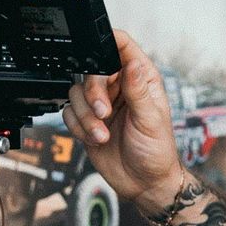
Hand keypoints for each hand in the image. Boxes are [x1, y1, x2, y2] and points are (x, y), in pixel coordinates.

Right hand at [63, 30, 185, 206]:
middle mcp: (119, 87)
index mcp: (140, 79)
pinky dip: (78, 127)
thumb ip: (138, 90)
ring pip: (76, 92)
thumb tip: (132, 63)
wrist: (143, 183)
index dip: (108, 42)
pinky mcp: (87, 121)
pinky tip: (95, 138)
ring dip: (86, 116)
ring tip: (103, 134)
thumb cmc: (156, 152)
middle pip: (91, 70)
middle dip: (93, 93)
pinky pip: (69, 113)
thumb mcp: (151, 119)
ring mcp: (102, 103)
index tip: (100, 55)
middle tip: (103, 112)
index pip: (122, 46)